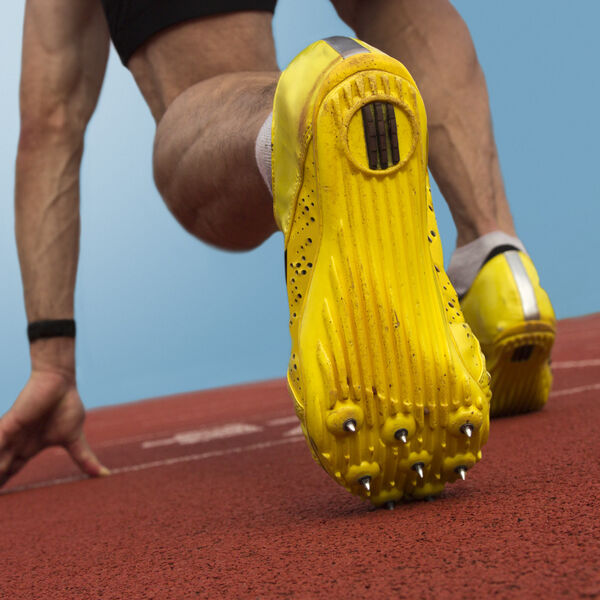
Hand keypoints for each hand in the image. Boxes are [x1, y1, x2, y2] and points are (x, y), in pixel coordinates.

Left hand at [0, 369, 109, 487]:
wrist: (61, 383)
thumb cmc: (67, 406)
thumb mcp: (75, 439)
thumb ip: (84, 458)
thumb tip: (104, 474)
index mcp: (29, 448)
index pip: (11, 471)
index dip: (4, 485)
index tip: (2, 502)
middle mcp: (17, 444)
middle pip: (0, 470)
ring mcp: (11, 436)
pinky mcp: (9, 425)